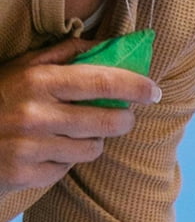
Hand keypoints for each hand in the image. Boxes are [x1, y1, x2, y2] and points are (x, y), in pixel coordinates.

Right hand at [0, 39, 161, 194]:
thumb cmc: (1, 96)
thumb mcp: (23, 67)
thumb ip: (63, 56)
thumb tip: (105, 47)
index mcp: (37, 81)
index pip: (98, 82)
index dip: (132, 86)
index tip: (152, 90)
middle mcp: (36, 114)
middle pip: (106, 122)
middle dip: (123, 120)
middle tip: (124, 117)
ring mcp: (33, 147)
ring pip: (93, 149)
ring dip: (92, 141)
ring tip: (73, 131)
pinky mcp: (30, 174)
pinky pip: (70, 168)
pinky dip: (67, 159)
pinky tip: (49, 149)